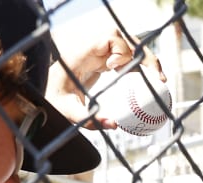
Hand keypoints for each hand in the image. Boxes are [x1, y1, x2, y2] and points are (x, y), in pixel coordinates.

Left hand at [48, 30, 165, 127]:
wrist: (44, 94)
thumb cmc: (53, 101)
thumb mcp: (67, 112)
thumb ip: (88, 119)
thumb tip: (115, 125)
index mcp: (82, 52)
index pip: (108, 38)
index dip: (119, 50)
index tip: (116, 69)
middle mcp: (92, 49)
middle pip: (125, 39)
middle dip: (144, 55)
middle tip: (158, 78)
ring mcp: (99, 53)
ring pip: (129, 46)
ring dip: (146, 60)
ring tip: (159, 80)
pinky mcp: (102, 61)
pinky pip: (126, 57)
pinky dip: (140, 66)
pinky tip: (150, 80)